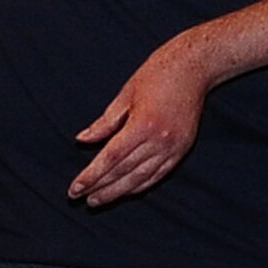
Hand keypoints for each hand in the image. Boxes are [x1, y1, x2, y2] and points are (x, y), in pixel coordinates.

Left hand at [69, 35, 212, 207]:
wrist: (193, 68)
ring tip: (98, 199)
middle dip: (101, 187)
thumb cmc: (156, 75)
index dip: (91, 175)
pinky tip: (126, 191)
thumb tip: (82, 140)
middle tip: (80, 198)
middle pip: (124, 172)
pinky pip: (158, 174)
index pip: (111, 158)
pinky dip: (141, 185)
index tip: (75, 188)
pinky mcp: (182, 149)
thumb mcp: (125, 94)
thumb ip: (104, 122)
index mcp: (142, 124)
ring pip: (141, 178)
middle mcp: (159, 141)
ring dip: (118, 192)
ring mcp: (173, 148)